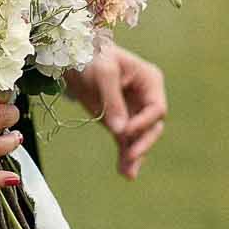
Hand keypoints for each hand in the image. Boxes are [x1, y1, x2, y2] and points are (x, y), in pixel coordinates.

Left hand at [64, 42, 167, 179]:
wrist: (72, 57)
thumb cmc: (92, 56)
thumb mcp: (103, 73)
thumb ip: (113, 101)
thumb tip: (121, 131)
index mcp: (150, 81)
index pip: (156, 108)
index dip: (144, 122)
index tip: (125, 131)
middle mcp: (145, 98)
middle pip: (152, 126)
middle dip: (142, 142)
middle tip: (131, 156)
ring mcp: (133, 111)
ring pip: (139, 138)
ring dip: (134, 155)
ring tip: (127, 173)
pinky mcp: (118, 122)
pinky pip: (125, 141)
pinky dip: (124, 155)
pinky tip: (125, 172)